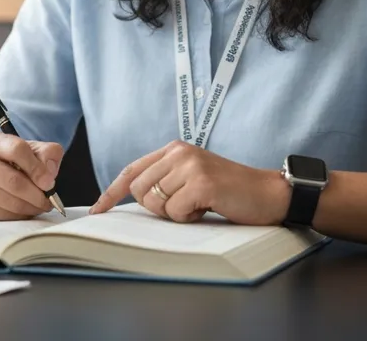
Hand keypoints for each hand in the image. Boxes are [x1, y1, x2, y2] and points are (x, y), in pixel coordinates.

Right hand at [0, 132, 63, 220]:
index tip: (49, 183)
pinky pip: (5, 216)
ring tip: (40, 205)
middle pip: (13, 181)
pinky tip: (26, 208)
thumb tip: (48, 174)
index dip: (36, 168)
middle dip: (37, 194)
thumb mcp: (34, 149)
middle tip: (49, 200)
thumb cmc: (15, 160)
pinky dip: (21, 216)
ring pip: (11, 202)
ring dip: (32, 207)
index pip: (17, 150)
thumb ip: (48, 154)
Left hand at [88, 141, 289, 224]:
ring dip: (176, 213)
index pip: (132, 170)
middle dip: (157, 207)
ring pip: (157, 203)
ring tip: (201, 204)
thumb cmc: (230, 191)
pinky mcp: (202, 182)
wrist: (269, 193)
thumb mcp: (193, 177)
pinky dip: (189, 217)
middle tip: (186, 205)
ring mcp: (190, 165)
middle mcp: (179, 152)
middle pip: (140, 190)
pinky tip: (208, 207)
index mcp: (174, 149)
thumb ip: (166, 180)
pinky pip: (175, 212)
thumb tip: (135, 197)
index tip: (97, 210)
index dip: (111, 192)